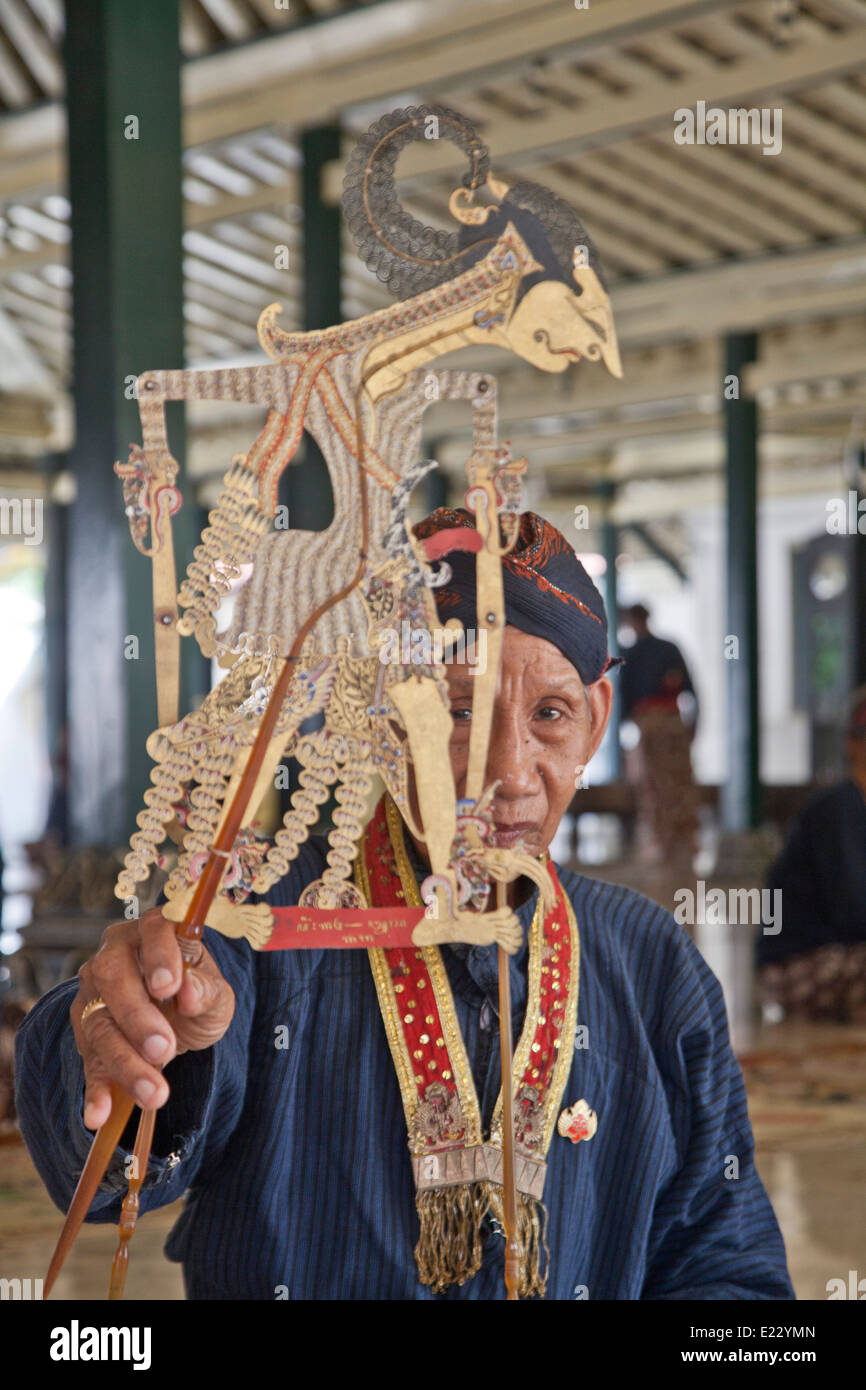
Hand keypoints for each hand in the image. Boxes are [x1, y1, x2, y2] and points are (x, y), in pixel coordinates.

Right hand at [71, 907, 234, 1129]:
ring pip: (99, 1024)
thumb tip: (190, 992)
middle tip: (165, 1049)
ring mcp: (95, 993)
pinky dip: (95, 1089)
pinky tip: (99, 1114)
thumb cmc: (199, 994)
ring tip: (154, 1093)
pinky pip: (88, 1060)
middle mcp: (116, 954)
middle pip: (113, 977)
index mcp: (155, 931)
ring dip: (125, 1062)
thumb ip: (206, 989)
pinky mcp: (87, 1032)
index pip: (153, 929)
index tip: (169, 988)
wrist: (181, 1021)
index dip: (159, 956)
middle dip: (138, 1017)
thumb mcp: (216, 993)